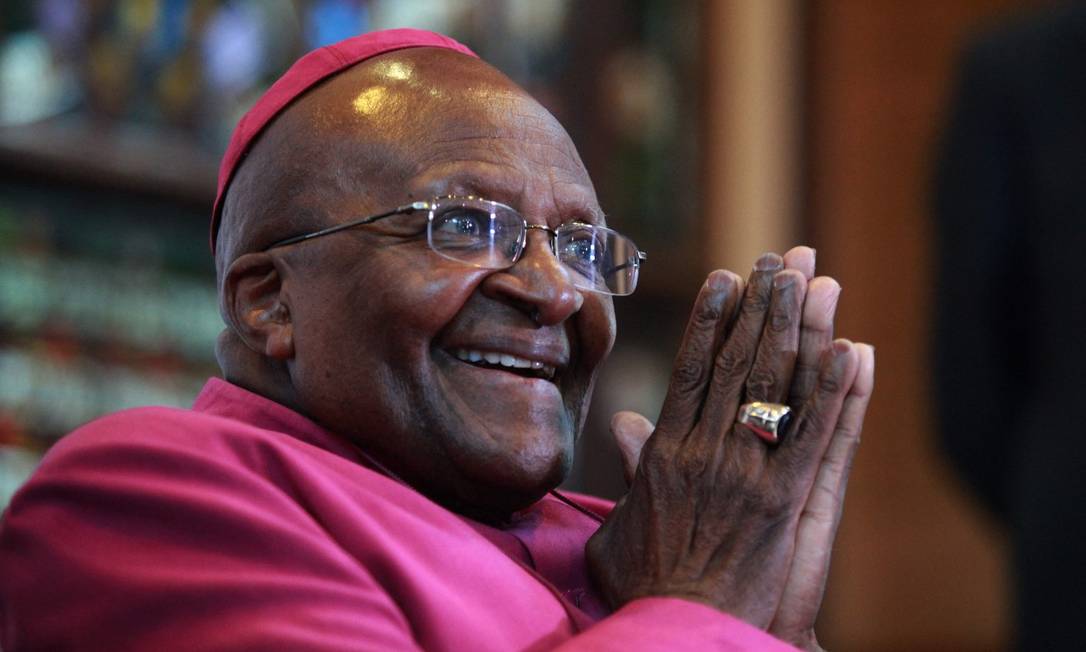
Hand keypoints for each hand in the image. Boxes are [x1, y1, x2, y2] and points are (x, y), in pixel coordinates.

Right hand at [587, 248, 873, 643]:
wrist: (678, 630)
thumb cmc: (644, 584)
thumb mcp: (618, 525)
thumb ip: (627, 470)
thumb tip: (622, 423)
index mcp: (665, 453)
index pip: (691, 370)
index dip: (711, 319)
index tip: (728, 278)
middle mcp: (704, 451)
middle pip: (736, 363)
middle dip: (762, 306)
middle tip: (781, 258)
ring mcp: (745, 472)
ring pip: (772, 385)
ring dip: (796, 328)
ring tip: (813, 280)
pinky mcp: (783, 502)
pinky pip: (813, 436)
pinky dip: (833, 391)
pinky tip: (851, 351)